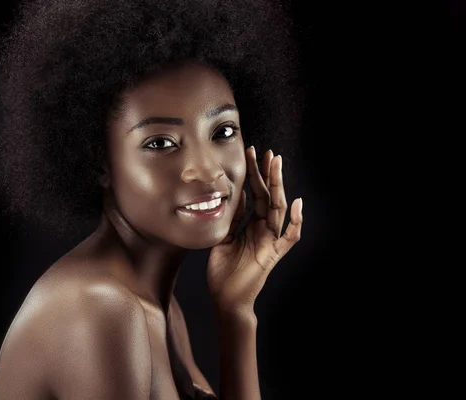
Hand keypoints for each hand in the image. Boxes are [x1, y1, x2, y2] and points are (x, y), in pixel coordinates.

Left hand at [206, 146, 302, 314]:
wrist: (226, 299)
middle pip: (269, 197)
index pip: (256, 194)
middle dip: (268, 174)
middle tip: (267, 152)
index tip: (251, 153)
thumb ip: (230, 219)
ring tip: (277, 165)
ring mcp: (270, 241)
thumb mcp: (222, 238)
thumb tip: (232, 196)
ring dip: (278, 186)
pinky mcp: (273, 255)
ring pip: (278, 209)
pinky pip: (289, 237)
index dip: (254, 174)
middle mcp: (264, 230)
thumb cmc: (224, 271)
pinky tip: (297, 203)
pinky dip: (295, 221)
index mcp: (252, 225)